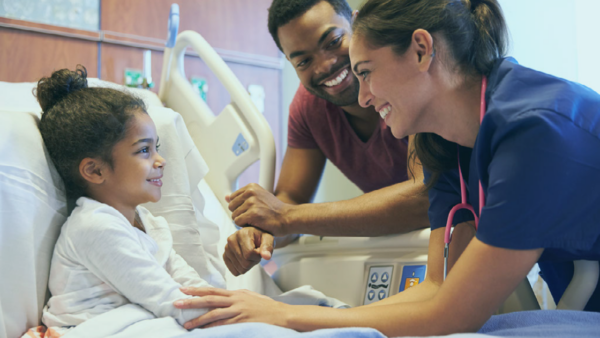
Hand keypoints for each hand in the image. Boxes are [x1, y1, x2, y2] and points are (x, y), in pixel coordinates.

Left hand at [174, 287, 289, 328]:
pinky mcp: (242, 322)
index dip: (197, 290)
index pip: (212, 290)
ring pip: (214, 314)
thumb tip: (224, 297)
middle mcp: (235, 300)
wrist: (282, 315)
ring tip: (186, 324)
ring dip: (198, 319)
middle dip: (192, 301)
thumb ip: (236, 297)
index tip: (183, 289)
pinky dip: (212, 328)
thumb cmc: (267, 307)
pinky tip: (203, 331)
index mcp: (236, 293)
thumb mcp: (250, 297)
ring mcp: (238, 311)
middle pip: (209, 300)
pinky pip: (223, 325)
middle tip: (177, 303)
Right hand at [223, 227, 272, 275]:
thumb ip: (268, 247)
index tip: (259, 250)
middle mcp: (231, 240)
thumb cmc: (261, 238)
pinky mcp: (225, 256)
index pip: (249, 254)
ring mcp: (226, 248)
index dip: (257, 256)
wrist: (253, 237)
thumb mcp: (268, 239)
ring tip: (250, 255)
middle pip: (245, 263)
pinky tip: (244, 259)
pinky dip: (241, 269)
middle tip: (255, 253)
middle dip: (253, 261)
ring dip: (248, 265)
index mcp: (242, 233)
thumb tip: (266, 256)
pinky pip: (234, 271)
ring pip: (240, 268)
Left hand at [226, 183, 291, 235]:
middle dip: (239, 214)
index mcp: (251, 187)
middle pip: (231, 207)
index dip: (240, 207)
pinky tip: (255, 224)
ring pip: (234, 216)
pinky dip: (245, 226)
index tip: (250, 210)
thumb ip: (241, 197)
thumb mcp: (258, 198)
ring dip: (243, 221)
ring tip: (255, 220)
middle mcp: (250, 192)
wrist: (287, 218)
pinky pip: (238, 222)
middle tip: (253, 216)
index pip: (232, 198)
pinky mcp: (252, 213)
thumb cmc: (274, 210)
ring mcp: (251, 202)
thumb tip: (226, 196)